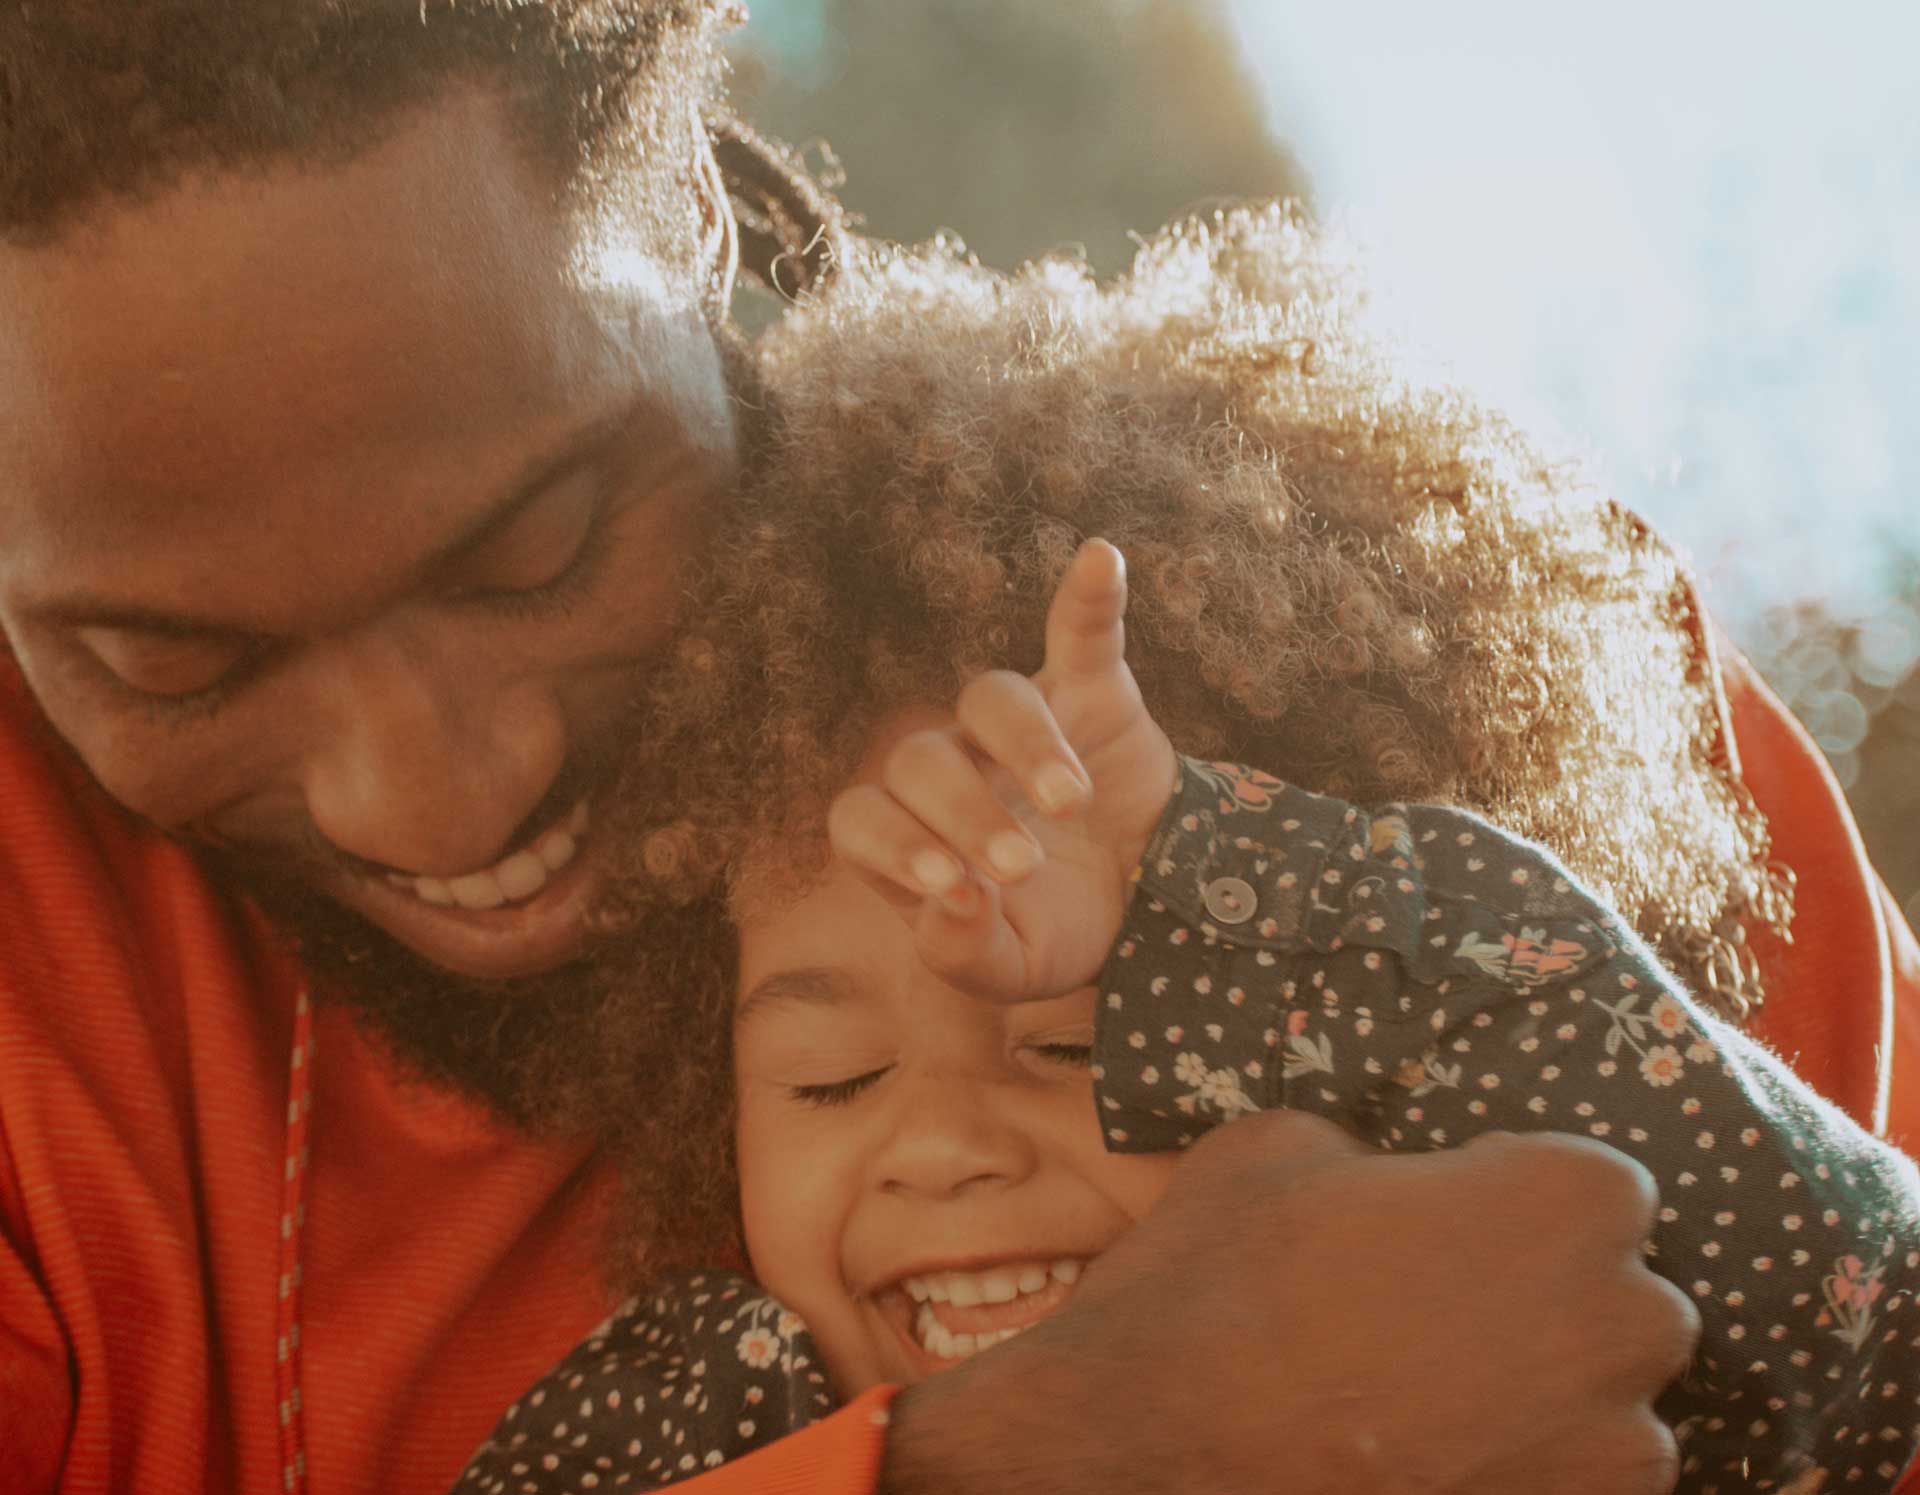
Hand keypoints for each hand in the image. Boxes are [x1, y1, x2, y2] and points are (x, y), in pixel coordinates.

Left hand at [827, 538, 1178, 1002]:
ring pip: (990, 699)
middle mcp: (951, 766)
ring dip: (1025, 745)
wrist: (1154, 904)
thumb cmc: (1059, 930)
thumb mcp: (1012, 968)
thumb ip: (964, 953)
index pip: (862, 819)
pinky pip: (1079, 632)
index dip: (895, 845)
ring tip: (1069, 803)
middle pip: (921, 761)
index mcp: (910, 834)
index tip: (952, 887)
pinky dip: (1089, 596)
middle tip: (1023, 867)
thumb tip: (952, 903)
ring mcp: (1016, 724)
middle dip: (965, 814)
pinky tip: (1099, 558)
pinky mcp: (1088, 690)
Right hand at [883, 1115, 1695, 1494]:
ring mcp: (1605, 1452)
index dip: (1523, 1197)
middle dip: (1553, 1300)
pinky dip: (1519, 1472)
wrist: (1149, 1448)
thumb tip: (1391, 1176)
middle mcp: (1619, 1325)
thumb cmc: (1218, 1280)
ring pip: (1612, 1410)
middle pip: (1627, 1299)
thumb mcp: (1281, 1146)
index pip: (1608, 1186)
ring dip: (1546, 1398)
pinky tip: (1427, 1454)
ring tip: (1428, 1397)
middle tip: (1438, 1312)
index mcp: (1565, 1202)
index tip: (1458, 1218)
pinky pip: (1574, 1488)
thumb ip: (1380, 1152)